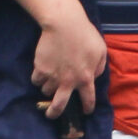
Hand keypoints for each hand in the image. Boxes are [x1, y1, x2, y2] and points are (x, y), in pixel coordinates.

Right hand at [30, 1, 106, 121]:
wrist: (64, 24)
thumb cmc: (85, 35)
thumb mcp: (101, 51)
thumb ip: (99, 67)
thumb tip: (93, 77)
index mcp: (86, 78)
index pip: (88, 99)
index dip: (87, 107)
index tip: (85, 111)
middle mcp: (68, 82)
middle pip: (59, 105)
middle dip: (55, 113)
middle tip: (52, 114)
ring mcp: (53, 76)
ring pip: (46, 91)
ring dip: (48, 87)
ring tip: (50, 79)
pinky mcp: (40, 68)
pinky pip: (36, 80)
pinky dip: (38, 78)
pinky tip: (41, 70)